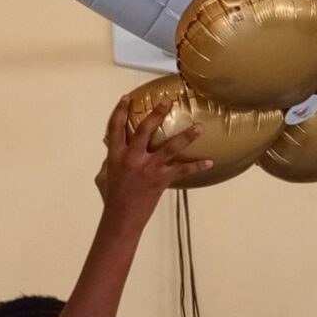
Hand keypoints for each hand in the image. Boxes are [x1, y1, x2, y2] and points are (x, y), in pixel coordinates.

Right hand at [96, 93, 210, 218]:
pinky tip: (210, 162)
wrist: (121, 218)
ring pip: (169, 147)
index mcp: (115, 155)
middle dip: (156, 113)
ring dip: (186, 136)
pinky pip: (183, 170)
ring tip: (199, 127)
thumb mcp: (106, 174)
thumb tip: (117, 148)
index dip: (120, 111)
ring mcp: (148, 168)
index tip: (127, 98)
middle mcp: (132, 158)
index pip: (115, 129)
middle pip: (144, 130)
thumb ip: (113, 159)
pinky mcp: (161, 179)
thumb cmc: (113, 196)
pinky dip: (197, 166)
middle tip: (167, 101)